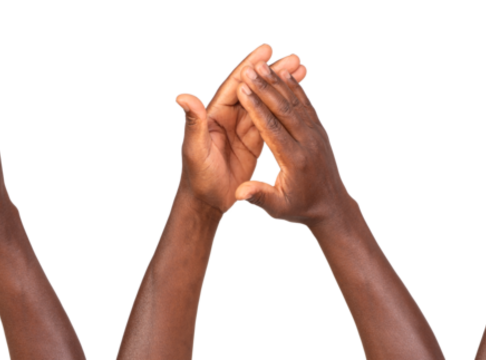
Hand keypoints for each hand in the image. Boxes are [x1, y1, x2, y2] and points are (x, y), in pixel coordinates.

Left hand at [173, 42, 309, 215]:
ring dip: (281, 88)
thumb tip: (183, 96)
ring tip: (302, 70)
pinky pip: (269, 121)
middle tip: (294, 57)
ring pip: (264, 103)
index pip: (235, 86)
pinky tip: (297, 100)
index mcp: (214, 115)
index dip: (250, 68)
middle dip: (272, 73)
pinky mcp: (252, 142)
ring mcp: (241, 129)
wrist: (206, 202)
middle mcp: (228, 117)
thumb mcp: (194, 148)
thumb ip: (193, 122)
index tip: (267, 50)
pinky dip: (282, 109)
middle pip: (253, 89)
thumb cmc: (196, 176)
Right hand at [233, 62, 348, 228]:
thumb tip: (241, 191)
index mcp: (295, 160)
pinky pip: (306, 105)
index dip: (257, 107)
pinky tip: (284, 74)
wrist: (330, 206)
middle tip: (249, 69)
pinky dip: (294, 88)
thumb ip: (259, 197)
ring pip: (296, 103)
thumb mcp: (277, 208)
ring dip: (278, 82)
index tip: (242, 89)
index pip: (272, 128)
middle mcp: (308, 143)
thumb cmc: (299, 208)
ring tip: (262, 65)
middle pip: (284, 109)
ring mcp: (316, 135)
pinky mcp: (320, 130)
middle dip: (266, 87)